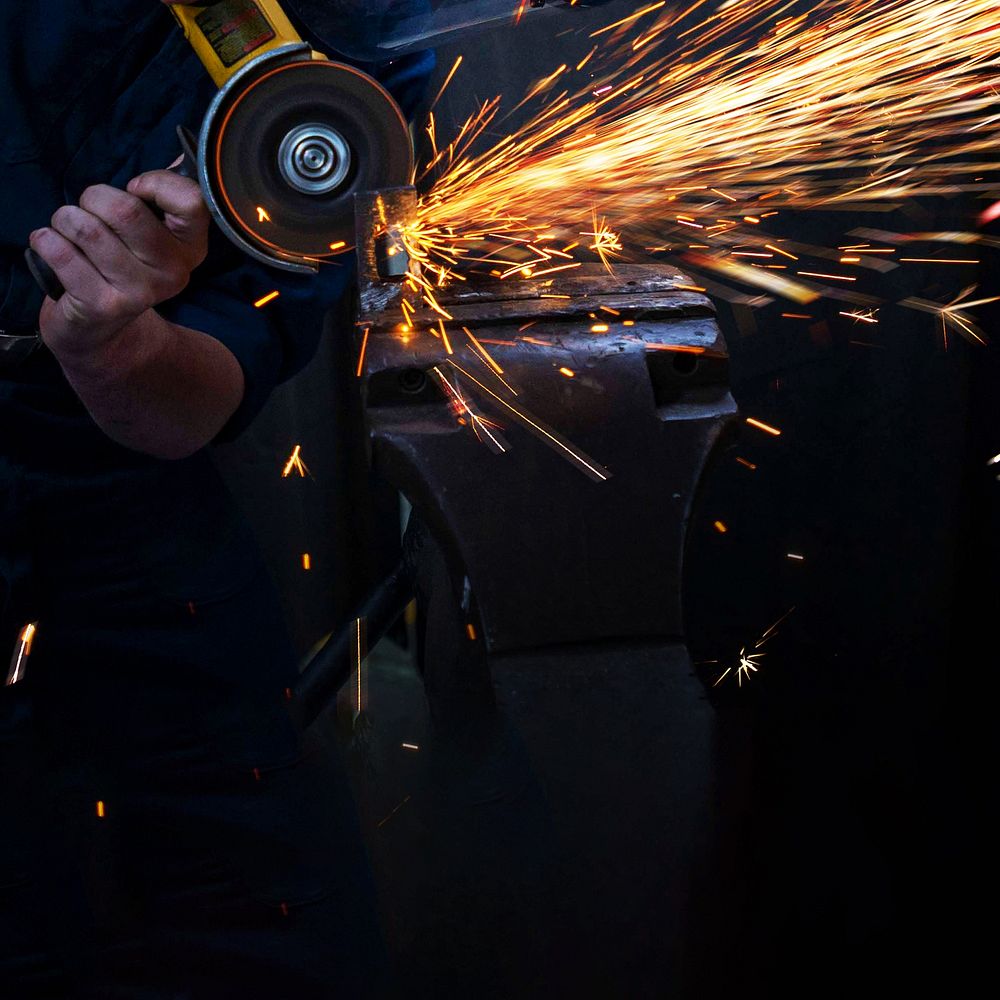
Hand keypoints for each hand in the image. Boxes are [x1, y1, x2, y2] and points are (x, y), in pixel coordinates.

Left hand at [29, 170, 208, 364]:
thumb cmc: (120, 264)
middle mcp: (173, 272)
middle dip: (92, 198)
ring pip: (85, 226)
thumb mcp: (152, 234)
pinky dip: (45, 241)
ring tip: (68, 232)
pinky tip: (52, 248)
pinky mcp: (103, 304)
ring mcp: (139, 291)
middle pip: (125, 208)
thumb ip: (165, 196)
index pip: (190, 199)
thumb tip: (182, 154)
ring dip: (63, 219)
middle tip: (89, 211)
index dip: (155, 182)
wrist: (102, 328)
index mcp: (190, 248)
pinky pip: (60, 252)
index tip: (136, 191)